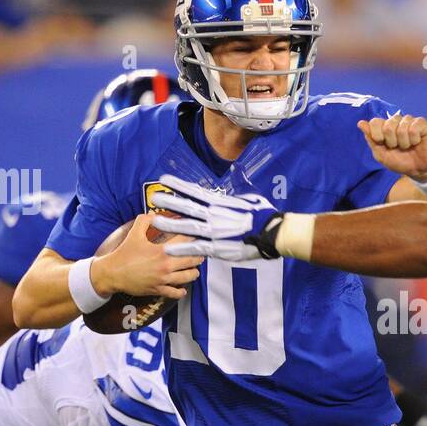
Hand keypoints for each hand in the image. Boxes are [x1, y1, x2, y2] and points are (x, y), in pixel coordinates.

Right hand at [93, 212, 202, 299]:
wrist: (112, 273)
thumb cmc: (124, 254)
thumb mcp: (134, 233)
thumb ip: (145, 221)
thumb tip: (155, 215)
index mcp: (161, 251)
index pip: (185, 242)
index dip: (193, 238)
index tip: (198, 236)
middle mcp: (165, 266)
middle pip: (192, 260)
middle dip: (199, 256)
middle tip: (201, 253)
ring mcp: (163, 279)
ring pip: (188, 277)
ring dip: (193, 272)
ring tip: (193, 269)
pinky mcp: (159, 290)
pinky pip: (176, 293)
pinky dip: (182, 291)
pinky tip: (183, 288)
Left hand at [149, 173, 278, 261]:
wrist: (272, 232)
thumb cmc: (263, 215)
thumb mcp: (249, 198)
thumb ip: (236, 190)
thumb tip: (234, 176)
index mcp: (221, 203)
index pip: (195, 191)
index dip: (178, 185)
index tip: (164, 180)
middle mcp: (215, 215)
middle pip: (187, 207)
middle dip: (169, 202)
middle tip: (154, 198)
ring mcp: (215, 232)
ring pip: (187, 226)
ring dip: (170, 224)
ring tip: (154, 221)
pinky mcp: (218, 248)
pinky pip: (196, 247)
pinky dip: (181, 248)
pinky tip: (168, 249)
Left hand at [358, 115, 426, 181]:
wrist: (418, 169)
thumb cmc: (400, 161)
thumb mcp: (381, 154)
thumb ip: (371, 139)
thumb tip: (360, 123)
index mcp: (384, 126)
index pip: (374, 122)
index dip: (377, 135)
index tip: (383, 144)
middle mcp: (395, 121)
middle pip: (388, 126)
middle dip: (392, 142)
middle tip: (398, 147)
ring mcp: (408, 120)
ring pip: (401, 128)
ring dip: (404, 143)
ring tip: (408, 146)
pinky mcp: (421, 123)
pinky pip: (413, 129)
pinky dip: (414, 140)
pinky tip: (416, 142)